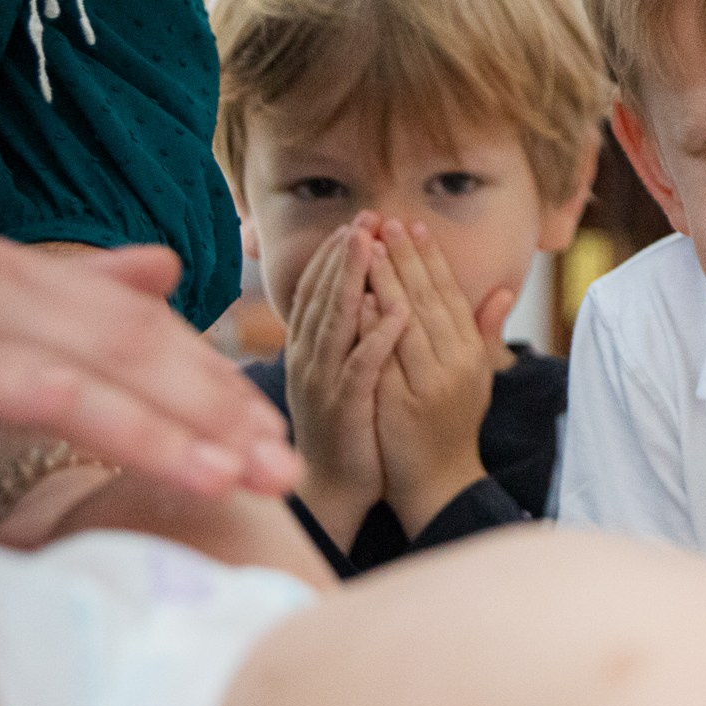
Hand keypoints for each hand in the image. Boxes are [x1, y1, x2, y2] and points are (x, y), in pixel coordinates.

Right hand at [0, 236, 299, 499]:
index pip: (143, 322)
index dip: (213, 377)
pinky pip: (48, 394)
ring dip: (194, 425)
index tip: (271, 434)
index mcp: (11, 270)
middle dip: (221, 405)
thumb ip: (70, 299)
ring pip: (109, 363)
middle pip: (141, 339)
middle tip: (287, 467)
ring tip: (255, 476)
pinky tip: (189, 471)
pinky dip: (129, 431)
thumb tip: (166, 268)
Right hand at [285, 221, 407, 542]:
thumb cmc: (345, 425)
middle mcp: (309, 360)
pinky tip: (396, 309)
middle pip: (322, 296)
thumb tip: (362, 293)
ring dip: (353, 280)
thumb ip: (348, 333)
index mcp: (309, 349)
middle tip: (364, 218)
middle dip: (343, 254)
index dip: (334, 255)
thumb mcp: (341, 372)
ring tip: (371, 245)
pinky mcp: (343, 407)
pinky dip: (377, 335)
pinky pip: (361, 365)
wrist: (336, 486)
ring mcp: (322, 382)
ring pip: (336, 322)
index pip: (318, 290)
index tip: (356, 222)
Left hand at [367, 219, 516, 534]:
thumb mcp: (477, 376)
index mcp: (472, 354)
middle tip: (384, 221)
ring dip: (386, 279)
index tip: (412, 226)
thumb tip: (503, 290)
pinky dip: (372, 325)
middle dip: (404, 257)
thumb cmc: (453, 425)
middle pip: (427, 300)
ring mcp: (430, 385)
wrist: (439, 483)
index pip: (449, 295)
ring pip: (406, 322)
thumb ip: (486, 331)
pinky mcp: (402, 404)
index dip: (430, 259)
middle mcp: (456, 365)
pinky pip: (385, 356)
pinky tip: (358, 297)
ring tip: (367, 245)